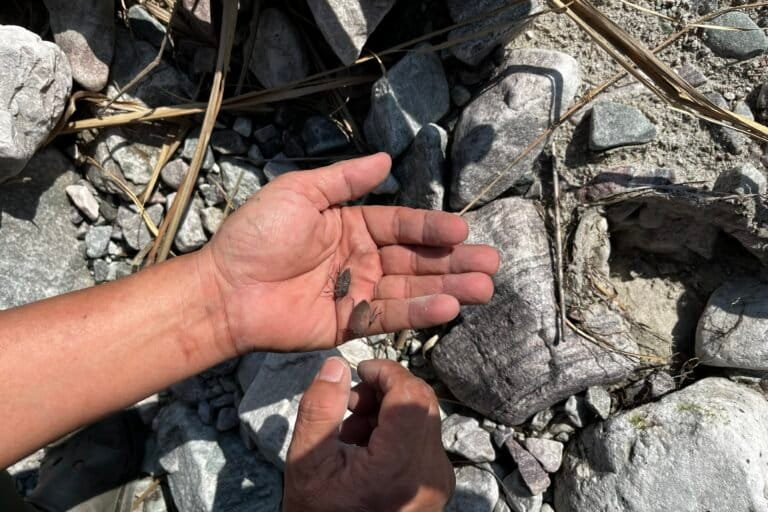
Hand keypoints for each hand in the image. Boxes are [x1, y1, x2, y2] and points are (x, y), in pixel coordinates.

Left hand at [201, 153, 498, 352]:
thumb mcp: (299, 193)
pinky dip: (419, 312)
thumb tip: (386, 158)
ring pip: (411, 288)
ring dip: (448, 288)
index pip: (401, 225)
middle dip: (453, 261)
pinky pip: (390, 316)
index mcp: (351, 225)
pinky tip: (448, 307)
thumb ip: (344, 179)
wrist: (226, 287)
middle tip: (491, 264)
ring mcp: (358, 292)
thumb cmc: (258, 235)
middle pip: (415, 259)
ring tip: (484, 288)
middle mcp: (362, 258)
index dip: (430, 229)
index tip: (462, 230)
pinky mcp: (350, 324)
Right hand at [283, 358, 454, 511]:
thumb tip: (337, 366)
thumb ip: (320, 409)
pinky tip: (367, 449)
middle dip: (384, 391)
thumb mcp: (307, 464)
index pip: (411, 394)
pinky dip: (397, 431)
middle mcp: (429, 474)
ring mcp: (437, 481)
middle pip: (420, 403)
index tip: (360, 371)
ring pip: (423, 419)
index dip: (386, 372)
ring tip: (351, 432)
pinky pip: (424, 440)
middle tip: (349, 404)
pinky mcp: (436, 485)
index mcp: (399, 467)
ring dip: (388, 411)